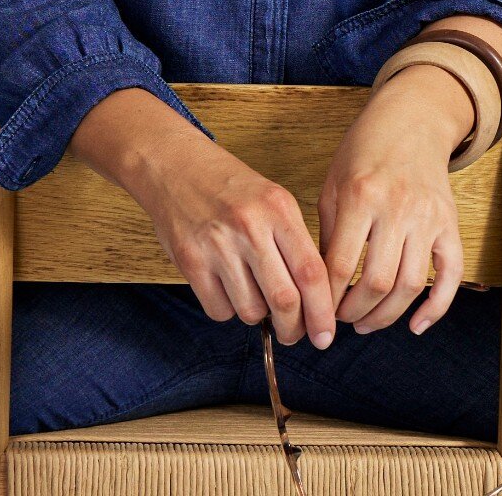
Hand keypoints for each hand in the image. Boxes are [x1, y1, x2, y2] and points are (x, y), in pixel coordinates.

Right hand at [134, 127, 337, 349]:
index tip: (326, 335)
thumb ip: (294, 243)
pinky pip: (219, 309)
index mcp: (278, 208)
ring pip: (251, 311)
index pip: (312, 272)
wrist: (176, 165)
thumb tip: (314, 300)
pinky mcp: (190, 260)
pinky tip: (227, 288)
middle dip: (294, 329)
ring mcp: (217, 244)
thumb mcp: (273, 200)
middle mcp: (249, 226)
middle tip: (294, 333)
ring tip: (254, 295)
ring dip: (258, 316)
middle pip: (285, 300)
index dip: (323, 312)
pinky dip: (228, 310)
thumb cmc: (230, 186)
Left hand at [315, 64, 473, 336]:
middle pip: (376, 282)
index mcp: (360, 196)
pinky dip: (436, 308)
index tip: (318, 311)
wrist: (411, 122)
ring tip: (366, 322)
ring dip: (386, 316)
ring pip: (410, 285)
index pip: (340, 265)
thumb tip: (318, 285)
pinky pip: (450, 275)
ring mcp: (428, 217)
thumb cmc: (363, 153)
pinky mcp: (450, 224)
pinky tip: (415, 326)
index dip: (326, 298)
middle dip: (354, 312)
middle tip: (342, 319)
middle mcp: (397, 208)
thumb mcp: (333, 183)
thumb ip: (327, 232)